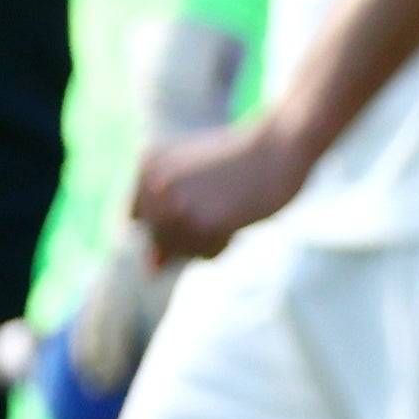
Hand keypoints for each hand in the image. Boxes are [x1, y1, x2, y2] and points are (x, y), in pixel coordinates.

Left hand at [128, 107, 313, 264]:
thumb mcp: (191, 183)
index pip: (138, 220)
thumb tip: (149, 273)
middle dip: (188, 231)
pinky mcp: (205, 224)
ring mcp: (177, 205)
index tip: (197, 195)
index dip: (169, 218)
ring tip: (227, 209)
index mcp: (146, 165)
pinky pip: (204, 254)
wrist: (280, 145)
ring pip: (178, 251)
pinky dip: (221, 245)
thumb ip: (164, 224)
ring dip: (205, 240)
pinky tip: (236, 219)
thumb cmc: (237, 162)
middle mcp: (153, 185)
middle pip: (158, 239)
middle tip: (218, 201)